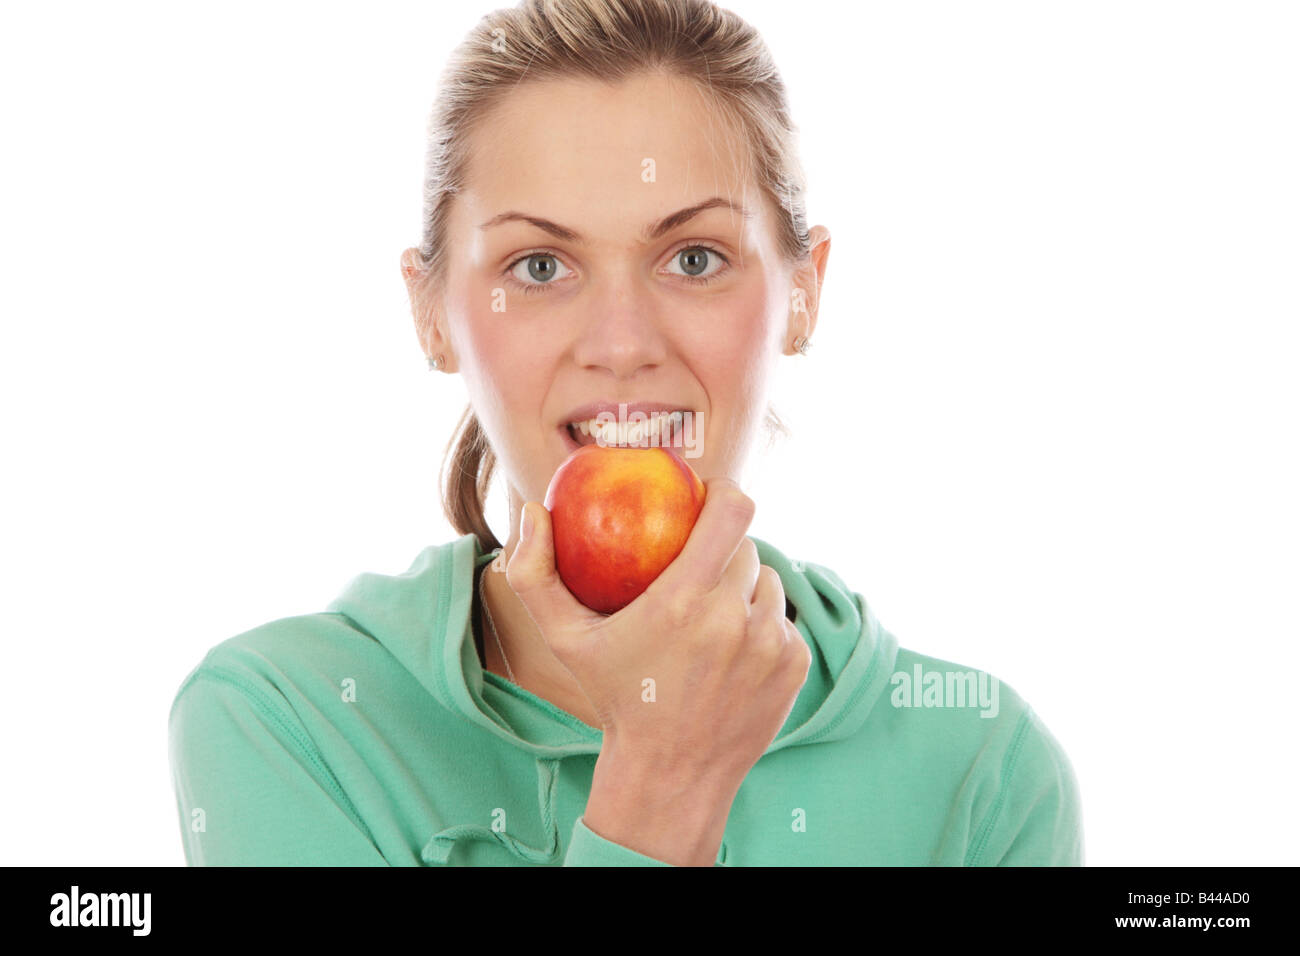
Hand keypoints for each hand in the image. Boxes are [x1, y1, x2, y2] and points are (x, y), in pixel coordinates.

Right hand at [505, 477, 810, 862]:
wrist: (670, 777)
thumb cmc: (615, 699)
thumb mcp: (564, 640)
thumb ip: (534, 574)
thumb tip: (533, 511)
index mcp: (685, 600)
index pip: (732, 510)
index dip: (725, 491)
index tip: (708, 495)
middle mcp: (736, 617)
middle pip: (745, 547)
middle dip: (723, 550)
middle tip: (697, 569)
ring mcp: (772, 642)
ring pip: (768, 582)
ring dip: (744, 589)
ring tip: (713, 615)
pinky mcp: (795, 665)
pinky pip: (783, 621)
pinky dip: (761, 626)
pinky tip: (732, 653)